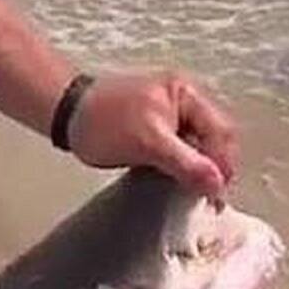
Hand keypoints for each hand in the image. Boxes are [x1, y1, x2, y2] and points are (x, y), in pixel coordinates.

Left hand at [68, 72, 238, 198]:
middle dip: (216, 166)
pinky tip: (180, 180)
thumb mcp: (147, 143)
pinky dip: (186, 165)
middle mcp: (185, 100)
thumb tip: (216, 182)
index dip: (223, 163)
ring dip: (201, 168)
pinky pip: (184, 148)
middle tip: (210, 195)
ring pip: (202, 144)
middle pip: (216, 137)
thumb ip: (185, 162)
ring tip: (196, 191)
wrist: (65, 113)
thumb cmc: (102, 121)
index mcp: (186, 94)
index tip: (217, 192)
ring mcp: (172, 114)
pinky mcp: (159, 128)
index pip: (221, 131)